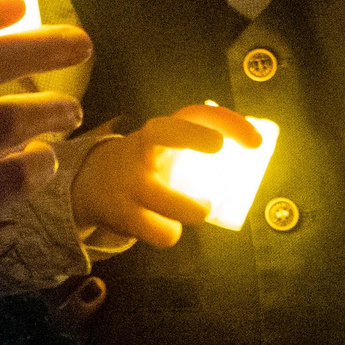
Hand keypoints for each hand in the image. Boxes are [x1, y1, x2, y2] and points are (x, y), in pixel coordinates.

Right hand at [71, 102, 261, 247]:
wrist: (89, 183)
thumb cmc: (145, 164)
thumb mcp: (165, 148)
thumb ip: (199, 147)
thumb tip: (252, 152)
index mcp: (160, 131)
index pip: (194, 113)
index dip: (227, 122)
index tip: (256, 142)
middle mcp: (142, 148)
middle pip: (164, 132)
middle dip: (192, 135)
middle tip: (219, 148)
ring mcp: (129, 181)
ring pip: (165, 198)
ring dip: (191, 209)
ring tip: (198, 209)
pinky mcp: (121, 213)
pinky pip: (159, 231)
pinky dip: (168, 232)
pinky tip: (162, 225)